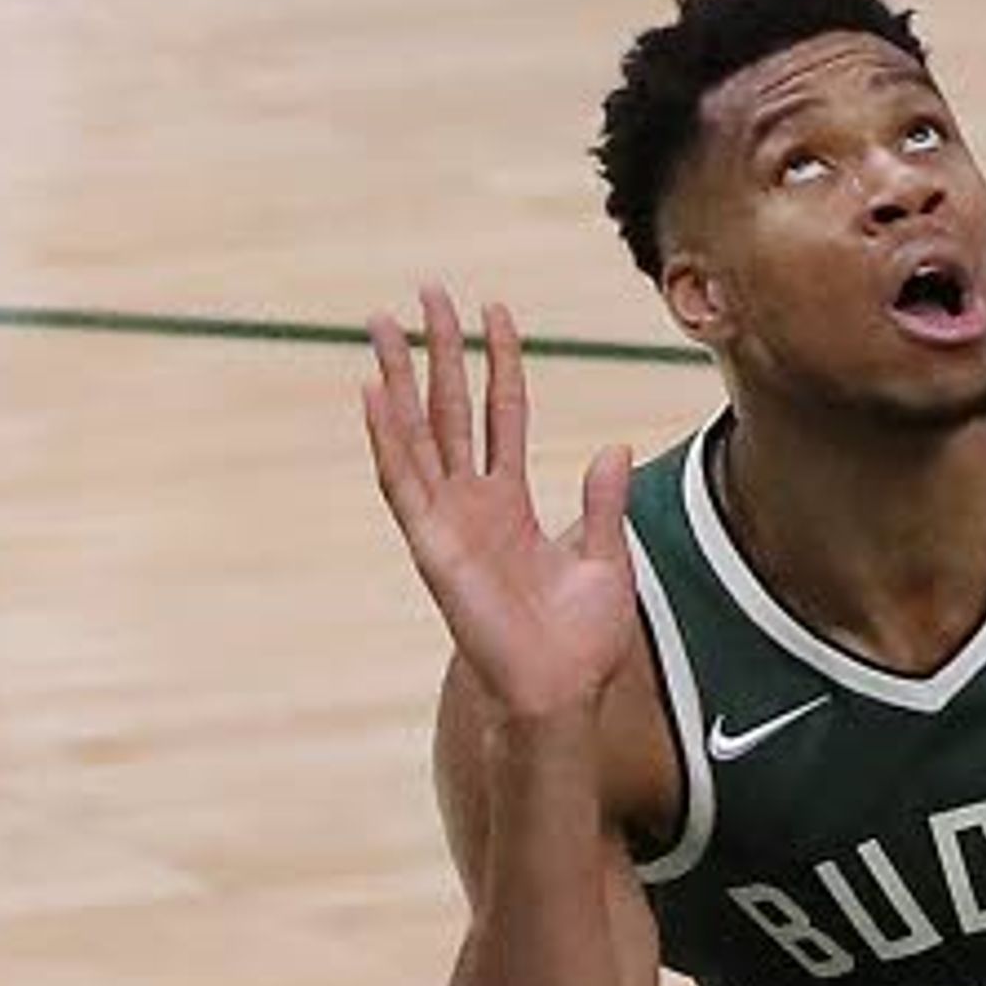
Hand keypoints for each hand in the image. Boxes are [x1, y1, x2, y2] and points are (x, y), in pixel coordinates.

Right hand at [363, 288, 641, 727]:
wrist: (562, 692)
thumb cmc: (579, 640)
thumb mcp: (605, 557)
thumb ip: (602, 501)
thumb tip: (614, 446)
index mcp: (510, 502)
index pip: (501, 413)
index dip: (499, 362)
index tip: (496, 310)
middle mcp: (472, 503)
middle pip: (447, 409)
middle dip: (436, 351)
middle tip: (424, 293)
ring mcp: (447, 521)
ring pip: (415, 433)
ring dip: (398, 378)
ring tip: (383, 324)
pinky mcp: (432, 545)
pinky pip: (403, 481)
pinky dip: (387, 437)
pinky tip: (372, 393)